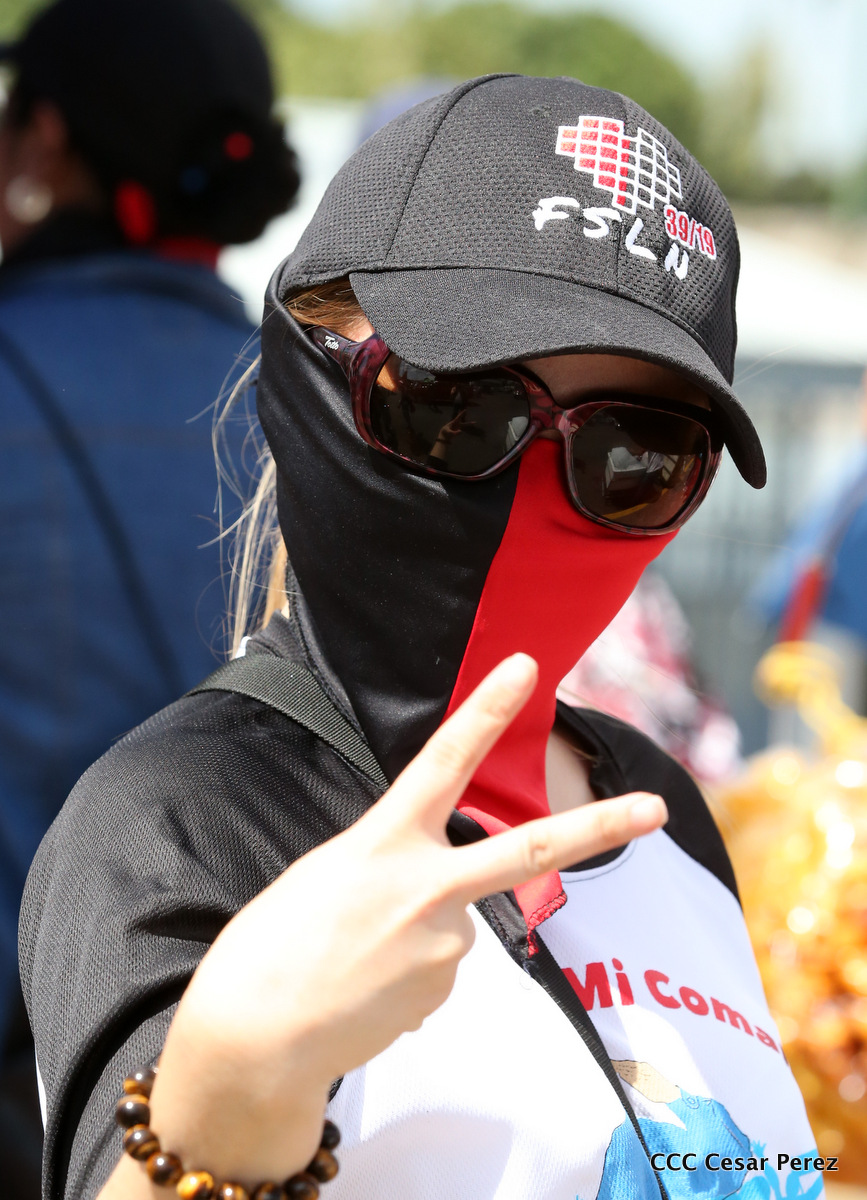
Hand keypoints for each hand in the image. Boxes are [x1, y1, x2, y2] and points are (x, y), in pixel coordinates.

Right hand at [139, 654, 666, 1188]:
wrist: (255, 1037)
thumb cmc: (275, 944)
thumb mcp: (329, 874)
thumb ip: (393, 866)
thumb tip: (440, 901)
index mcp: (383, 842)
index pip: (443, 760)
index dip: (486, 710)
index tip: (526, 666)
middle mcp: (426, 888)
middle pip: (531, 852)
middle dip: (599, 827)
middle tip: (657, 807)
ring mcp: (444, 945)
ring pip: (454, 921)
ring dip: (416, 933)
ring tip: (356, 957)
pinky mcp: (445, 990)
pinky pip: (438, 965)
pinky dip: (408, 970)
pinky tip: (366, 986)